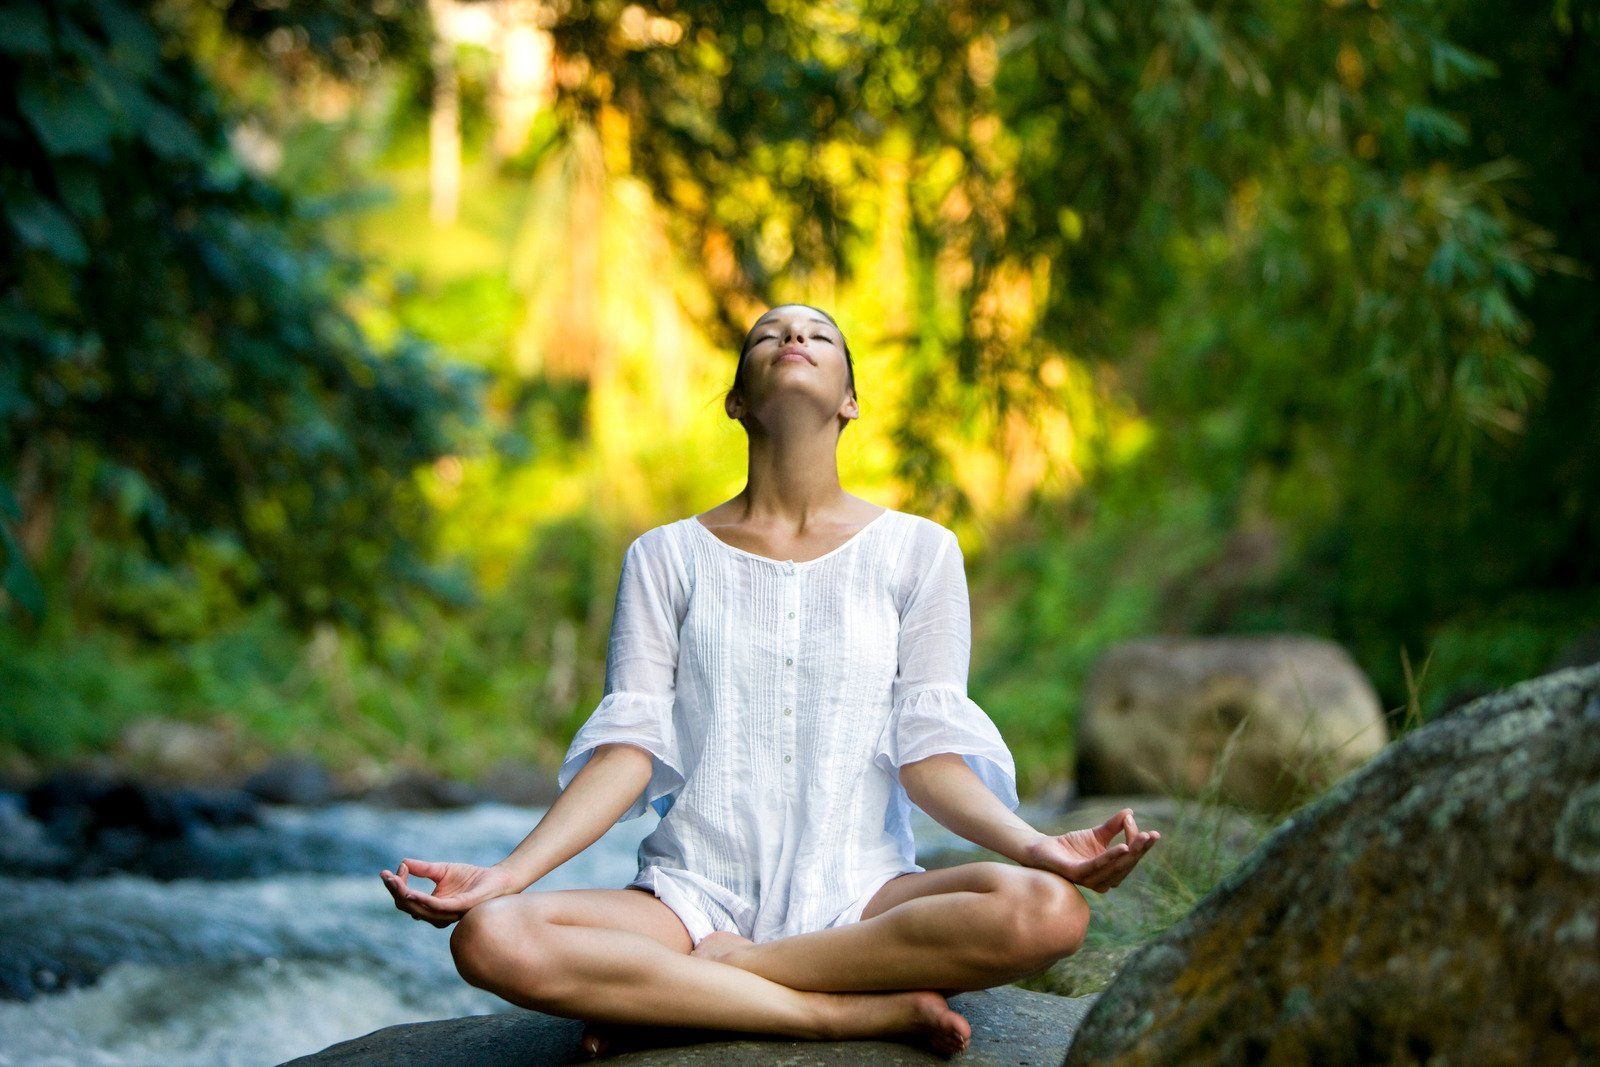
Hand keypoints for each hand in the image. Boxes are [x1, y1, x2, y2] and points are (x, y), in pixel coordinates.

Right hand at [379, 858, 518, 926]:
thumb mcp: (442, 870)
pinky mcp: (459, 908)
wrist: (498, 880)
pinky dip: (422, 901)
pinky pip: (437, 907)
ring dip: (403, 895)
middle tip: (386, 876)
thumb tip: (402, 862)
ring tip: (394, 882)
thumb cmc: (471, 877)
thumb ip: (423, 869)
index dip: (396, 886)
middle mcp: (436, 914)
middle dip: (395, 891)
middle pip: (407, 906)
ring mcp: (448, 913)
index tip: (392, 870)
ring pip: (418, 909)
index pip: (405, 900)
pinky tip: (411, 893)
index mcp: (431, 906)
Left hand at [1020, 807, 1159, 891]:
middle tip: (1151, 834)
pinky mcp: (1077, 874)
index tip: (1151, 832)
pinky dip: (1110, 857)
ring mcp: (1090, 880)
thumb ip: (1114, 826)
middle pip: (1127, 864)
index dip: (1142, 847)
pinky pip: (1097, 866)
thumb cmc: (1071, 844)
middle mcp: (1104, 880)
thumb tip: (1130, 812)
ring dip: (1130, 852)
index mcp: (1111, 872)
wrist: (1043, 849)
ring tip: (1141, 838)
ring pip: (1116, 867)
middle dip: (1140, 849)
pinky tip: (1122, 846)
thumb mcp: (1097, 834)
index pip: (1131, 859)